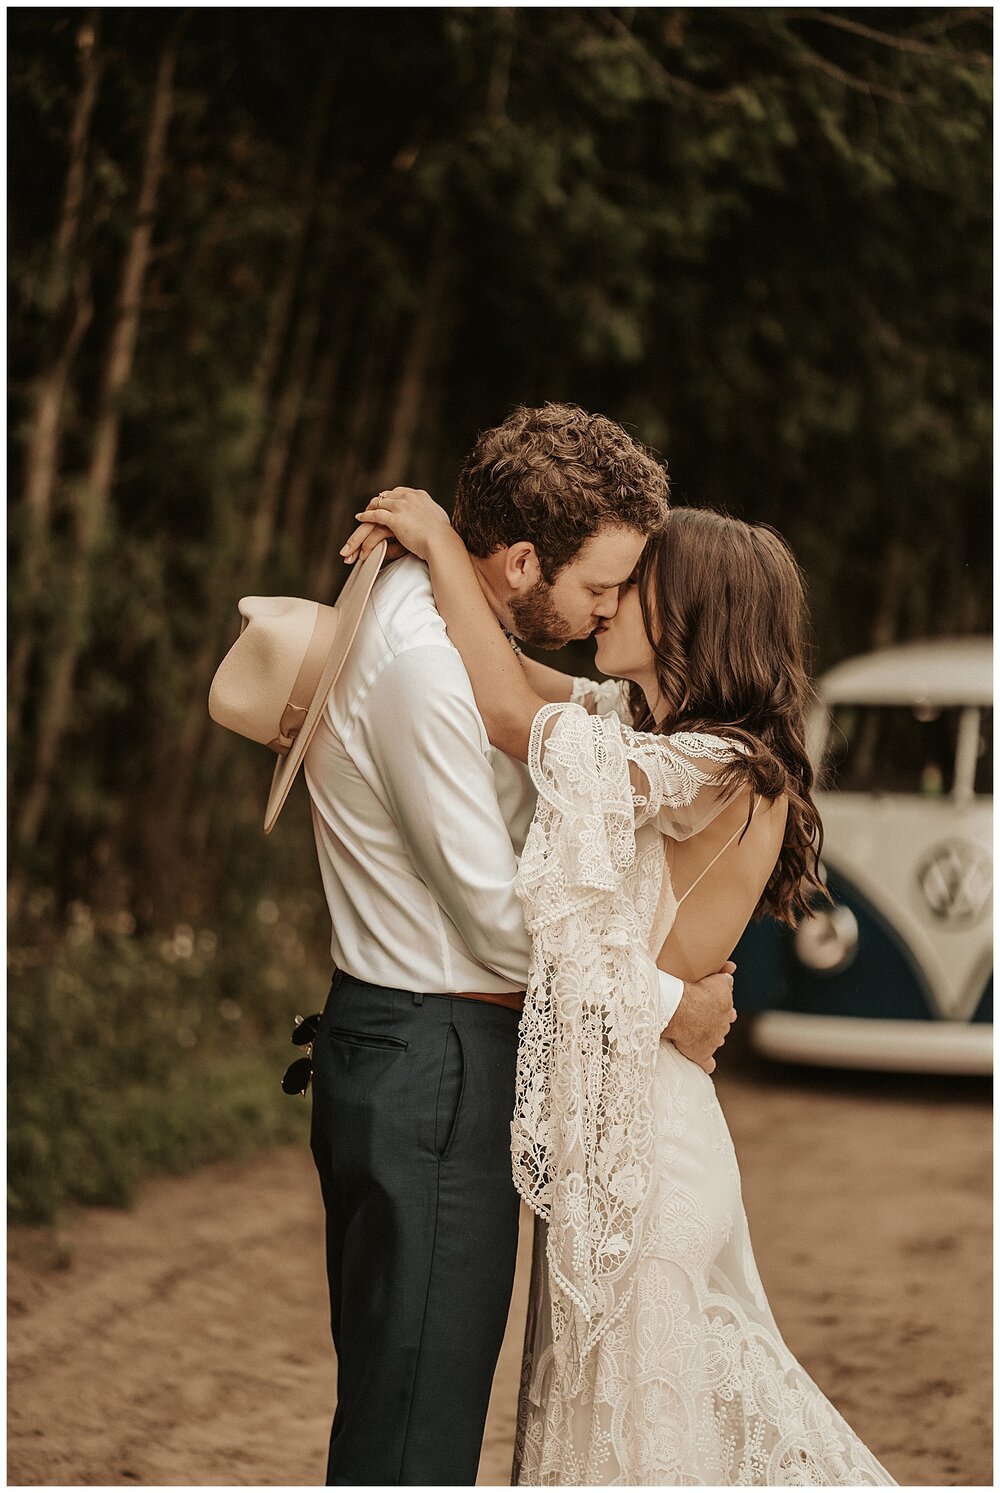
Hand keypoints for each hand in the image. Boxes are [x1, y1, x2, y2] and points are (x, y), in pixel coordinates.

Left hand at [341, 486, 452, 564]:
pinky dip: (366, 515)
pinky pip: (375, 514)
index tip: (386, 503)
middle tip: (371, 508)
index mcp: (420, 495)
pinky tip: (360, 518)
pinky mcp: (394, 518)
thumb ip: (429, 514)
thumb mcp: (438, 518)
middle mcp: (409, 497)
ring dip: (369, 508)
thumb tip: (430, 517)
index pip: (400, 492)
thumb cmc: (442, 536)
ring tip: (364, 514)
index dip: (390, 498)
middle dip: (378, 502)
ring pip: (379, 502)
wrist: (441, 542)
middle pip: (387, 495)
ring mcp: (401, 506)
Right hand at [663, 960, 736, 1074]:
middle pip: (722, 1025)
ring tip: (698, 1033)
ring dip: (710, 1038)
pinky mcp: (702, 1055)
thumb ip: (726, 976)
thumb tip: (732, 968)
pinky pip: (708, 1064)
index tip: (711, 1003)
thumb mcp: (717, 979)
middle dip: (716, 1022)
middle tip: (703, 1017)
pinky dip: (707, 1064)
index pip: (728, 1009)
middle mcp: (723, 1026)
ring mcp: (713, 1042)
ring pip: (715, 1041)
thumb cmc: (697, 992)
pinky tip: (707, 1066)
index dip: (720, 1007)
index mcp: (727, 1009)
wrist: (684, 1010)